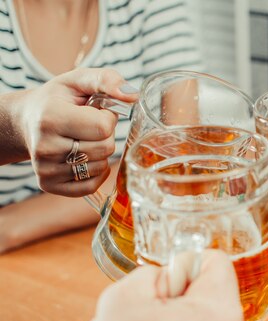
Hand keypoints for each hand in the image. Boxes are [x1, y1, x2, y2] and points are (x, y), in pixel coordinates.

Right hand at [11, 68, 137, 196]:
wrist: (27, 120)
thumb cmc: (58, 99)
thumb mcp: (78, 80)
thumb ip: (107, 80)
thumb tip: (132, 96)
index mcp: (51, 117)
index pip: (103, 127)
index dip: (108, 118)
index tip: (95, 112)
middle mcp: (45, 146)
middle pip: (105, 149)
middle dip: (106, 136)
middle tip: (89, 127)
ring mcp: (45, 168)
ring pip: (100, 167)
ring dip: (101, 154)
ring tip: (83, 140)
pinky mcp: (48, 184)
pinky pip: (91, 185)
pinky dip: (96, 173)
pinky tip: (85, 157)